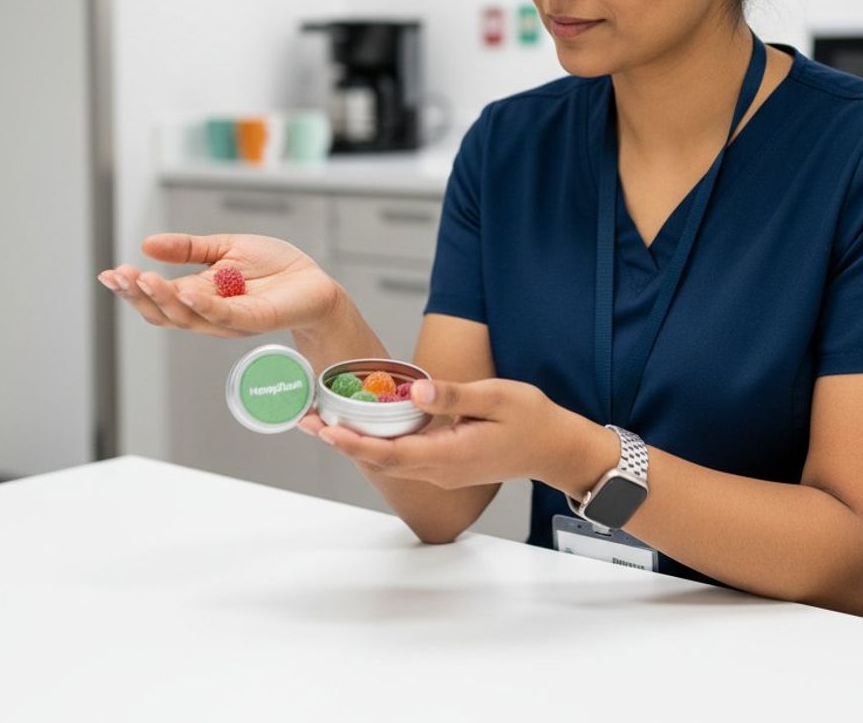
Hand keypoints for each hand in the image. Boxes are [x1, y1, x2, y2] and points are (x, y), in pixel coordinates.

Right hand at [98, 233, 343, 339]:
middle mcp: (209, 312)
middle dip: (138, 295)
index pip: (158, 298)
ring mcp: (230, 320)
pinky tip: (184, 291)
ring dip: (163, 299)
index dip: (132, 289)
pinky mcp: (254, 319)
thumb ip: (188, 249)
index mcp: (199, 296)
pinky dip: (201, 305)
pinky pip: (222, 314)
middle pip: (164, 313)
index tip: (108, 274)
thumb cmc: (275, 268)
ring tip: (142, 280)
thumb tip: (147, 244)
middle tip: (119, 277)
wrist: (314, 281)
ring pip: (187, 317)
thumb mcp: (225, 248)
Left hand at [298, 378, 597, 491]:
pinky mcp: (447, 465)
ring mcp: (443, 471)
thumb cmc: (532, 419)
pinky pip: (405, 458)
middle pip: (381, 461)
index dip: (353, 443)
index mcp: (450, 455)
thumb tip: (414, 391)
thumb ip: (452, 395)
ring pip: (390, 461)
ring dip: (356, 443)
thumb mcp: (495, 397)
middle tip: (307, 420)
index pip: (390, 453)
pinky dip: (379, 443)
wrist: (556, 448)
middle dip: (342, 442)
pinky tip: (366, 425)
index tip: (324, 429)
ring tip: (324, 422)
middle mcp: (440, 470)